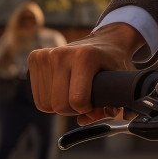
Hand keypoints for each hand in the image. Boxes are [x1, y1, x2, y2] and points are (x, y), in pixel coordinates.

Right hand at [28, 23, 143, 123]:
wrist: (104, 41)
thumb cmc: (114, 63)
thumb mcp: (122, 81)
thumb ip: (116, 102)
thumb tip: (94, 117)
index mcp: (85, 56)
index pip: (77, 100)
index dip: (88, 109)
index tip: (96, 104)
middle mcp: (62, 53)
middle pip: (58, 105)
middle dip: (73, 111)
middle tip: (85, 101)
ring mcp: (46, 55)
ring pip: (45, 104)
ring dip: (61, 106)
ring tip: (74, 94)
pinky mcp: (35, 57)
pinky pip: (38, 96)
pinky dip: (50, 99)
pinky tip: (62, 89)